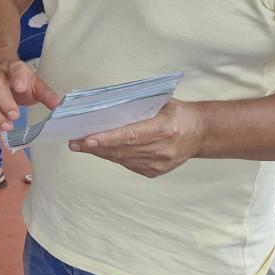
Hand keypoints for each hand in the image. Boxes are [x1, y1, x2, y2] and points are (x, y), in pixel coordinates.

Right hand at [0, 60, 60, 133]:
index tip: (21, 88)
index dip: (18, 78)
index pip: (15, 70)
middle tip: (14, 117)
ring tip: (6, 127)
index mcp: (14, 68)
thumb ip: (46, 94)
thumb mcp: (34, 84)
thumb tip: (59, 106)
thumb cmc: (18, 80)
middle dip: (3, 101)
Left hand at [68, 99, 205, 178]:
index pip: (130, 135)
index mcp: (164, 129)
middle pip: (122, 149)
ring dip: (101, 152)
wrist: (200, 132)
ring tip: (82, 145)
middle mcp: (162, 149)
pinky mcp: (155, 172)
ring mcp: (159, 164)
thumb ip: (137, 105)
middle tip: (75, 142)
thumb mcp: (161, 102)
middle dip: (96, 146)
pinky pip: (128, 164)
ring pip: (122, 159)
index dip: (108, 138)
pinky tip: (102, 150)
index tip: (88, 139)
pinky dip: (114, 157)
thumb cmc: (177, 113)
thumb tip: (106, 107)